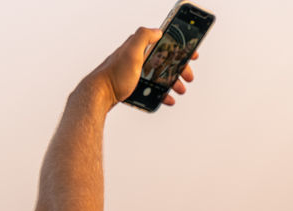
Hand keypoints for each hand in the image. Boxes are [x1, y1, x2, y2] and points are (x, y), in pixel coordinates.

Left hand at [80, 28, 195, 108]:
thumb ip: (143, 37)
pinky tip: (167, 98)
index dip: (179, 47)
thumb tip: (157, 31)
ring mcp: (136, 71)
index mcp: (139, 47)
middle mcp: (138, 57)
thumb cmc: (115, 74)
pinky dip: (163, 93)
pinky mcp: (134, 83)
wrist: (101, 93)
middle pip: (166, 60)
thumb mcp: (131, 52)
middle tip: (188, 76)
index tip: (191, 54)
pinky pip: (153, 87)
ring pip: (161, 74)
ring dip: (174, 82)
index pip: (164, 43)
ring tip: (180, 89)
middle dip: (180, 68)